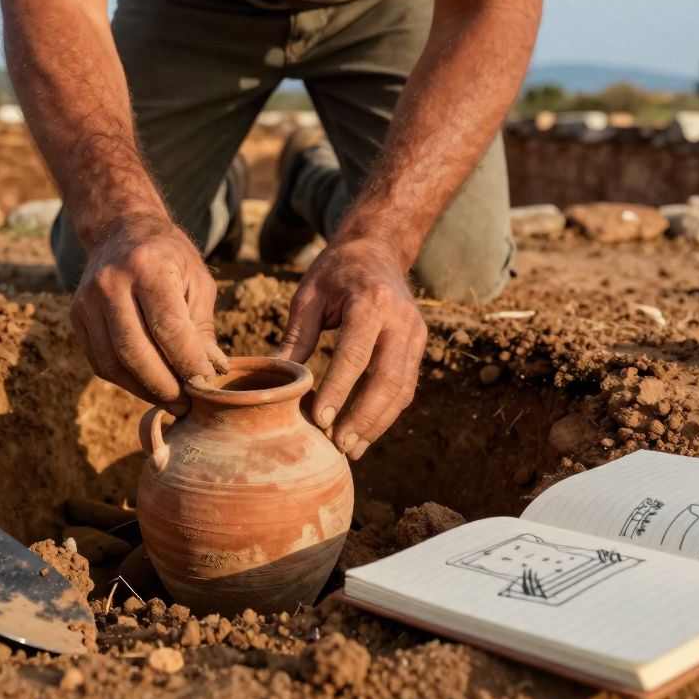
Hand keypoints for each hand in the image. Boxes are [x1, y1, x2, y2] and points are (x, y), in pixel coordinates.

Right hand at [71, 215, 226, 408]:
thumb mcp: (197, 280)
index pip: (168, 328)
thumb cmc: (169, 257)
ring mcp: (87, 300)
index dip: (188, 362)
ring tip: (169, 398)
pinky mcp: (76, 316)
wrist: (121, 229)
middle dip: (164, 385)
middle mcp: (111, 283)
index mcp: (148, 267)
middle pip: (134, 351)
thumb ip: (202, 326)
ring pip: (112, 362)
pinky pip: (99, 361)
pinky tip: (146, 384)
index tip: (205, 381)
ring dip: (143, 389)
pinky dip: (124, 380)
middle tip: (185, 402)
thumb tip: (211, 371)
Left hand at [278, 237, 426, 459]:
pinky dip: (387, 414)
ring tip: (351, 448)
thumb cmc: (335, 273)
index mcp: (371, 302)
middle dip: (363, 417)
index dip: (339, 391)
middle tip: (338, 444)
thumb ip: (297, 337)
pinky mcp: (419, 346)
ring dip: (377, 423)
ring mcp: (416, 334)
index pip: (355, 355)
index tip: (321, 420)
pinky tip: (366, 433)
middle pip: (386, 379)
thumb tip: (278, 381)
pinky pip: (406, 387)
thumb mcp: (309, 296)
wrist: (377, 250)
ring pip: (401, 389)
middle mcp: (401, 319)